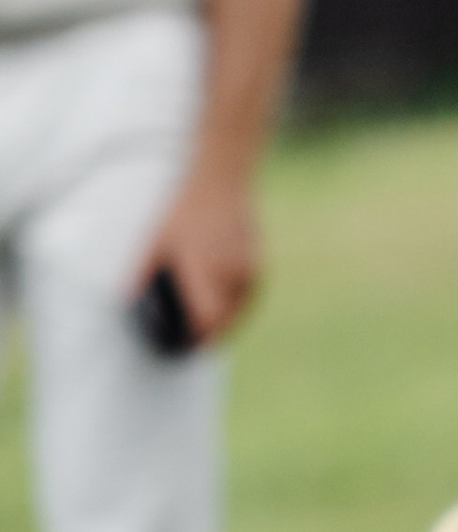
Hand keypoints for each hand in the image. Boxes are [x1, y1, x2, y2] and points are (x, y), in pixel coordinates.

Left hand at [129, 164, 260, 345]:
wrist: (221, 184)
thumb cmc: (183, 212)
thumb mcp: (156, 241)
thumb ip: (142, 274)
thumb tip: (125, 302)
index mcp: (202, 268)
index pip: (206, 318)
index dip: (197, 338)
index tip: (185, 347)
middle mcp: (229, 272)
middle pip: (224, 322)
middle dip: (209, 337)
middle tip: (194, 344)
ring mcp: (247, 270)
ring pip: (237, 313)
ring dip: (223, 322)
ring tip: (207, 328)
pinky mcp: (258, 267)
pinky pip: (247, 300)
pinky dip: (235, 308)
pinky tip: (222, 307)